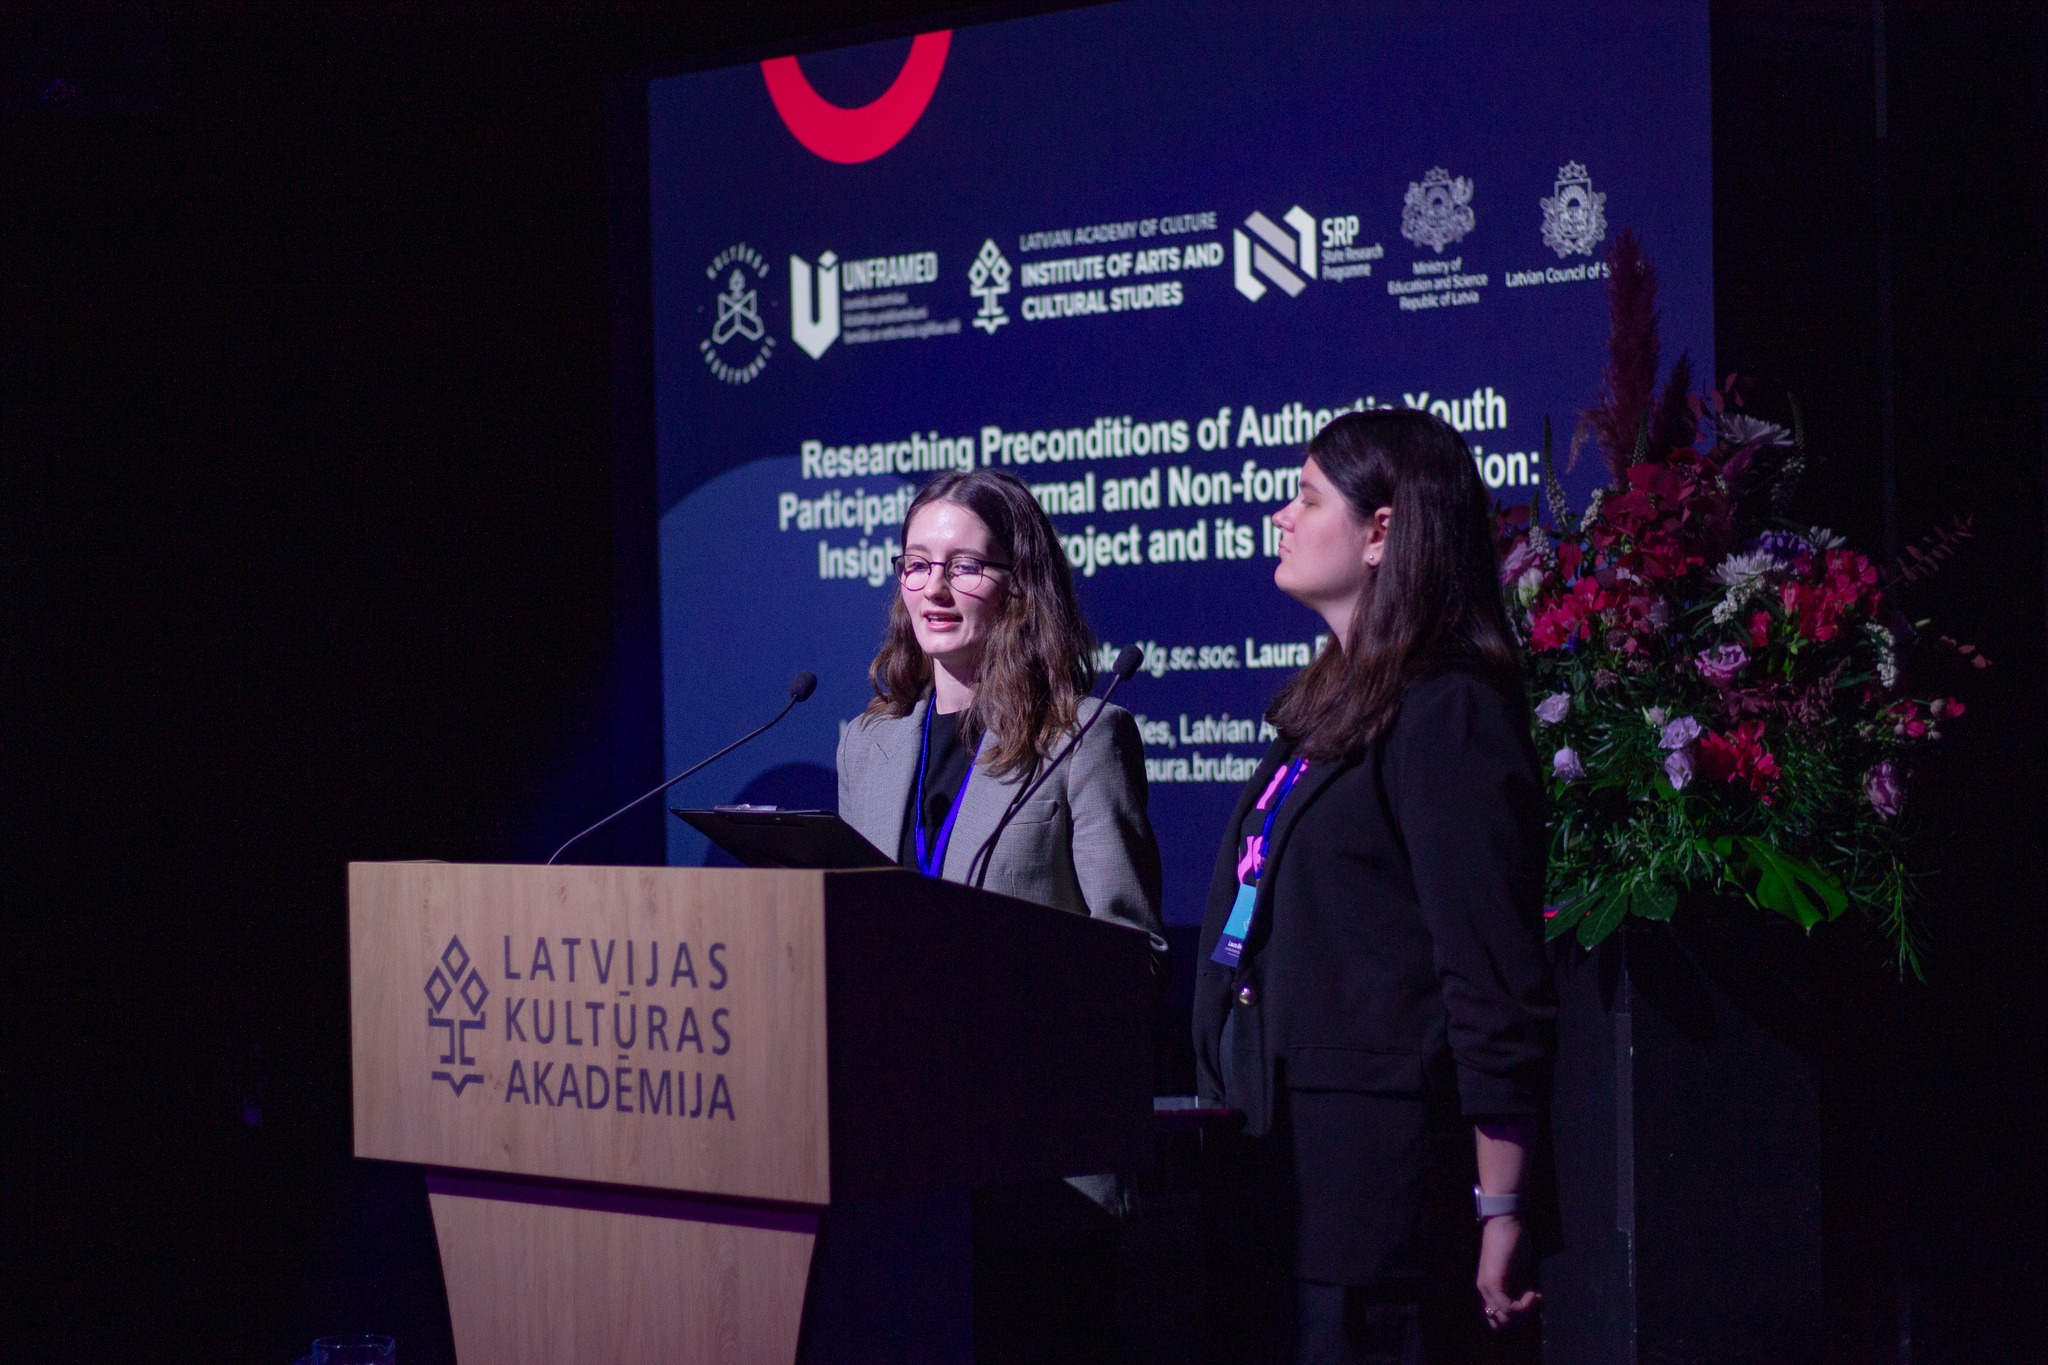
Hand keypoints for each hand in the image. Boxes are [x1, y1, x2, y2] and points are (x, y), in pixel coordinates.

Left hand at [1475, 1214, 1539, 1329]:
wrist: (1506, 1221)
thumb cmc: (1514, 1242)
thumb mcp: (1520, 1272)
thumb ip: (1521, 1290)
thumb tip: (1530, 1307)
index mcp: (1490, 1290)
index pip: (1496, 1321)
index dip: (1517, 1321)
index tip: (1532, 1308)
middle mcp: (1484, 1291)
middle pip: (1500, 1325)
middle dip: (1521, 1321)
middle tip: (1534, 1305)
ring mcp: (1487, 1287)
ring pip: (1504, 1319)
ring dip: (1524, 1314)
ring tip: (1535, 1298)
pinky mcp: (1493, 1281)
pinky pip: (1507, 1308)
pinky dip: (1524, 1307)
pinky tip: (1534, 1294)